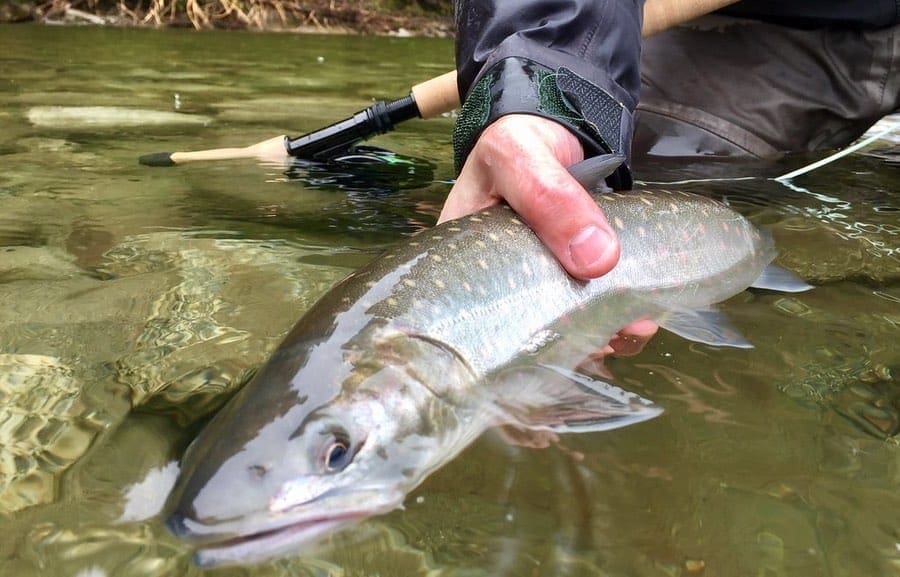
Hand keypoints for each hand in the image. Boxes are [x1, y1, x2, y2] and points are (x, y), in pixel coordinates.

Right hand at [441, 114, 657, 355]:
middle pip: (527, 330)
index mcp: (460, 265)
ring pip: (562, 322)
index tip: (566, 339)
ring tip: (633, 326)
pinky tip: (636, 316)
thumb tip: (597, 259)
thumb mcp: (520, 157)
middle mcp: (494, 283)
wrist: (552, 126)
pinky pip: (587, 305)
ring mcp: (533, 282)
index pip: (480, 320)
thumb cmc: (517, 141)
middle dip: (572, 339)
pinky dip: (613, 313)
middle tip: (612, 337)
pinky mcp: (566, 275)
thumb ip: (549, 199)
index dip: (520, 339)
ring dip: (600, 330)